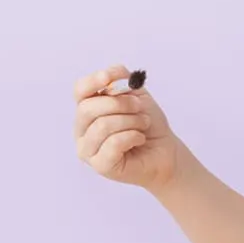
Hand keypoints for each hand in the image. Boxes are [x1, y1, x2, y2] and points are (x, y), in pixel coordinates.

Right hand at [73, 65, 180, 190]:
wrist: (164, 150)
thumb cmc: (147, 123)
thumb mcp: (138, 95)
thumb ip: (124, 82)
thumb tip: (111, 77)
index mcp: (89, 110)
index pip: (80, 90)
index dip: (93, 81)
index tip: (109, 77)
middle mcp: (82, 130)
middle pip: (87, 108)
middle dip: (120, 103)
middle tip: (139, 107)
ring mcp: (88, 150)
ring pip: (103, 125)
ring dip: (132, 121)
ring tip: (143, 124)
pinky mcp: (100, 165)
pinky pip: (114, 143)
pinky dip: (133, 136)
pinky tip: (139, 139)